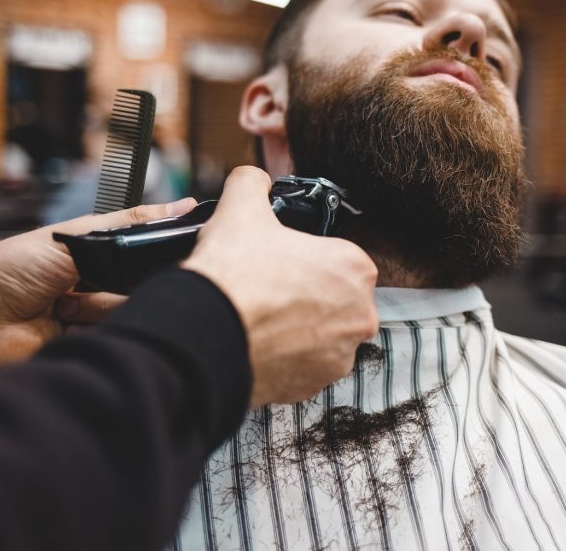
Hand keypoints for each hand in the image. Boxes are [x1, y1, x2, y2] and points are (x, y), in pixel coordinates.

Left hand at [0, 198, 195, 393]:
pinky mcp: (93, 348)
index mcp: (100, 257)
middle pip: (149, 282)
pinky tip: (66, 323)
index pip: (148, 250)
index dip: (164, 248)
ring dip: (100, 305)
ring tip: (64, 307)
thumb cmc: (8, 273)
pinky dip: (96, 328)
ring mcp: (99, 320)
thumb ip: (128, 225)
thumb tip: (181, 207)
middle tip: (88, 278)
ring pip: (135, 309)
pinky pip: (119, 336)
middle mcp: (104, 288)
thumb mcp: (72, 237)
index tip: (189, 240)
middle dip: (125, 278)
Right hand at [183, 166, 378, 406]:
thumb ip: (253, 182)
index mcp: (355, 269)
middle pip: (334, 296)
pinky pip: (305, 365)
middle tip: (270, 288)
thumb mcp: (241, 207)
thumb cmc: (233, 274)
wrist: (206, 335)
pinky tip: (259, 342)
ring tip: (262, 316)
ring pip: (322, 332)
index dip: (307, 256)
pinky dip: (287, 356)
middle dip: (306, 293)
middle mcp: (359, 315)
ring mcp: (339, 355)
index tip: (282, 260)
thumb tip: (253, 180)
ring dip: (299, 326)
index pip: (339, 257)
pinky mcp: (315, 385)